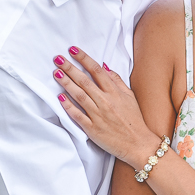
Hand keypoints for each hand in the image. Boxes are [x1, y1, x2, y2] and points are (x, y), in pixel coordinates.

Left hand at [53, 47, 159, 167]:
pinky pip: (77, 115)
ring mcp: (98, 115)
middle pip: (84, 81)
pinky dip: (68, 106)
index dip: (84, 58)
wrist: (138, 144)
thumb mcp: (129, 96)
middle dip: (70, 68)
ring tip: (56, 73)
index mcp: (114, 92)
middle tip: (58, 59)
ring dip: (66, 83)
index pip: (96, 70)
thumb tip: (104, 67)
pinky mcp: (92, 128)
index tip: (73, 50)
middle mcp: (105, 101)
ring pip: (79, 95)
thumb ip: (116, 81)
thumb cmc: (134, 120)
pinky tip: (60, 97)